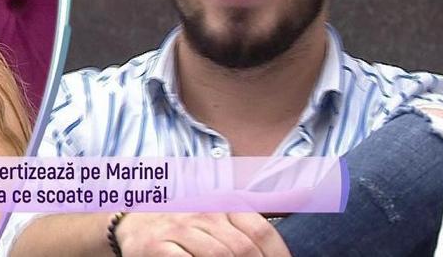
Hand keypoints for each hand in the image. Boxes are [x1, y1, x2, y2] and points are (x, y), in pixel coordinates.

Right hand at [115, 212, 290, 256]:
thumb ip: (266, 201)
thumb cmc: (186, 219)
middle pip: (243, 249)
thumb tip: (311, 192)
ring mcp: (177, 229)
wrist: (131, 223)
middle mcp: (201, 211)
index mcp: (222, 201)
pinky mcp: (156, 248)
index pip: (260, 231)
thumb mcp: (225, 205)